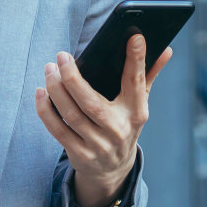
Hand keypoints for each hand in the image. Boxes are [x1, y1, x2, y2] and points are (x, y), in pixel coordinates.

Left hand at [34, 33, 171, 206]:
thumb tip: (166, 50)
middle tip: (62, 56)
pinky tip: (40, 92)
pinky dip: (46, 110)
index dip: (137, 60)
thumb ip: (148, 76)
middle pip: (91, 102)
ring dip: (56, 90)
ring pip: (71, 115)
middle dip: (73, 77)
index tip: (134, 37)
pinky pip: (58, 130)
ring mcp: (98, 145)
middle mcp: (118, 130)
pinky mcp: (79, 154)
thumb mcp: (139, 104)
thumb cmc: (124, 125)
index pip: (137, 84)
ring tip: (49, 69)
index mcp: (136, 113)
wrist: (113, 170)